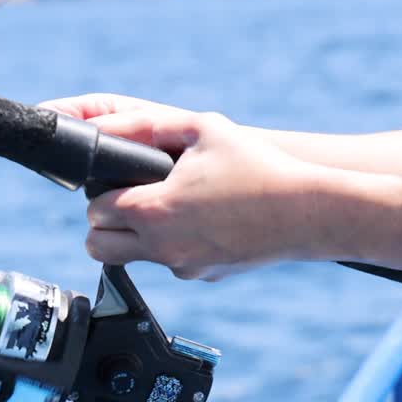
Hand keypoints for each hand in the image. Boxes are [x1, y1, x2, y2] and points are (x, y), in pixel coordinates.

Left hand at [41, 97, 330, 280]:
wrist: (306, 212)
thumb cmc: (258, 166)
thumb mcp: (203, 128)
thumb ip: (149, 126)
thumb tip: (109, 130)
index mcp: (152, 208)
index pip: (96, 211)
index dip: (102, 194)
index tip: (119, 183)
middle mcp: (161, 244)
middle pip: (98, 247)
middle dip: (104, 226)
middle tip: (125, 204)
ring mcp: (183, 265)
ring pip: (133, 260)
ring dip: (136, 239)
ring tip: (164, 211)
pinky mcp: (205, 275)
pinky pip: (174, 264)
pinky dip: (175, 247)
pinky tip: (202, 223)